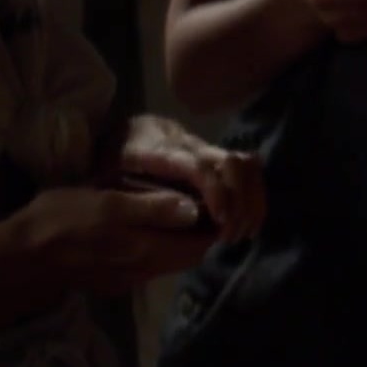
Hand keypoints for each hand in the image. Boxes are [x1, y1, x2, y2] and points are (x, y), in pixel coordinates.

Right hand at [6, 185, 216, 295]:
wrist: (22, 255)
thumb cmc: (63, 219)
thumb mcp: (107, 204)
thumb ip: (152, 208)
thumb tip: (194, 210)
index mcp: (146, 251)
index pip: (199, 247)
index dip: (215, 227)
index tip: (218, 202)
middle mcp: (144, 272)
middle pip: (188, 257)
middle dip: (202, 234)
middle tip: (204, 202)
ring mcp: (128, 279)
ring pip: (170, 262)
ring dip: (181, 241)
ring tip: (182, 211)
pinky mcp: (114, 280)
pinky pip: (151, 265)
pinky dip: (161, 247)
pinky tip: (151, 227)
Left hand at [112, 114, 266, 242]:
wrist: (121, 130)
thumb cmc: (111, 160)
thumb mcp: (111, 177)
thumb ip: (138, 196)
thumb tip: (187, 216)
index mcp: (161, 151)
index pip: (200, 166)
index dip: (217, 192)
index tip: (221, 222)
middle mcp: (190, 145)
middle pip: (232, 163)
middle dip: (240, 202)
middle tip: (230, 236)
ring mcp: (206, 147)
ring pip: (245, 163)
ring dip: (252, 199)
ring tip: (244, 232)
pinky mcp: (215, 154)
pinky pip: (248, 167)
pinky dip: (256, 194)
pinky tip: (250, 220)